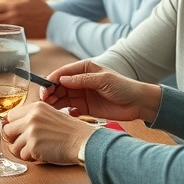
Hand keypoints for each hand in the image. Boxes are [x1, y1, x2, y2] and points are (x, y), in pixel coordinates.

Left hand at [3, 101, 97, 164]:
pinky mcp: (34, 146)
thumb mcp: (51, 115)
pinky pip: (23, 155)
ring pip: (13, 146)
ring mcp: (32, 132)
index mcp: (36, 107)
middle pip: (7, 130)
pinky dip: (30, 157)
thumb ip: (34, 117)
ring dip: (23, 150)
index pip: (11, 115)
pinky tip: (41, 154)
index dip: (13, 125)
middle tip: (24, 143)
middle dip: (14, 139)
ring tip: (35, 150)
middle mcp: (32, 118)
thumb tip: (16, 125)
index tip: (17, 132)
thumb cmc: (71, 131)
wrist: (83, 141)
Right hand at [42, 60, 161, 122]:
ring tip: (50, 110)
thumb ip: (82, 80)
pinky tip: (69, 115)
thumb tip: (62, 79)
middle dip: (50, 93)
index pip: (61, 73)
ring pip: (62, 98)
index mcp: (83, 69)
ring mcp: (81, 95)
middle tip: (44, 102)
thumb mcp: (103, 80)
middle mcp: (79, 81)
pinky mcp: (85, 108)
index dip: (51, 81)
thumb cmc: (124, 87)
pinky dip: (65, 112)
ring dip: (55, 103)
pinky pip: (69, 109)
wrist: (138, 103)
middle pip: (58, 86)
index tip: (45, 90)